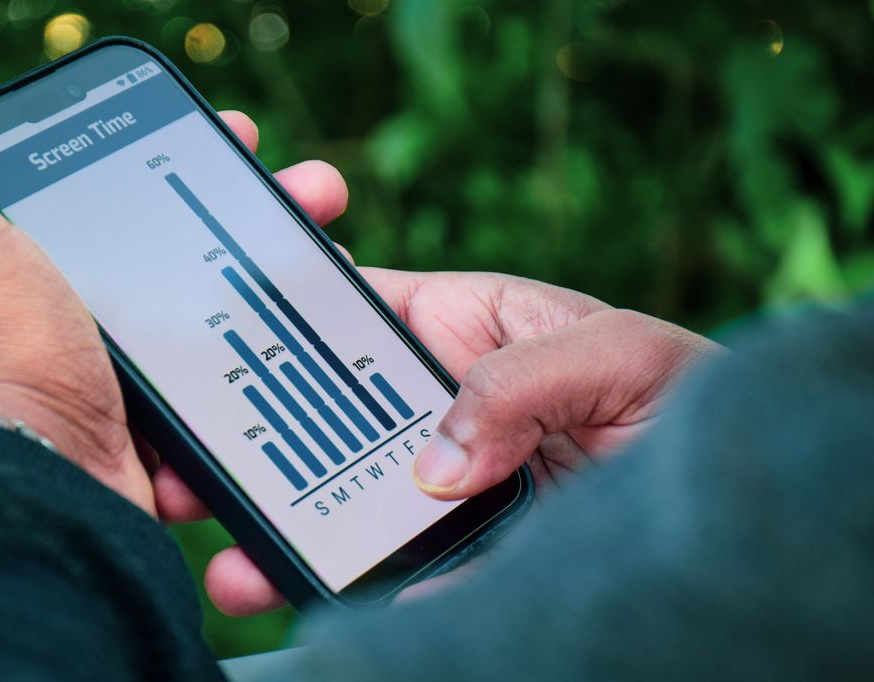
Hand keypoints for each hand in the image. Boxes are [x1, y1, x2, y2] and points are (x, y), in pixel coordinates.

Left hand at [0, 43, 346, 517]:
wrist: (48, 472)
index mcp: (59, 263)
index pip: (142, 191)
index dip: (194, 155)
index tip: (241, 134)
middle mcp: (105, 312)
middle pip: (207, 245)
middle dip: (269, 210)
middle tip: (317, 190)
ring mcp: (150, 369)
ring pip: (241, 309)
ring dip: (292, 279)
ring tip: (336, 254)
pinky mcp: (186, 419)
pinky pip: (250, 372)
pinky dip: (286, 348)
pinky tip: (323, 325)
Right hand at [159, 275, 718, 614]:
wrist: (741, 518)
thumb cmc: (688, 400)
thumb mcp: (618, 353)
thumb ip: (521, 379)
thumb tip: (431, 458)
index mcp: (460, 329)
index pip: (348, 312)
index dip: (279, 319)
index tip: (213, 342)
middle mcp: (438, 408)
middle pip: (321, 416)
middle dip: (250, 438)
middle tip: (189, 464)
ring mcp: (443, 487)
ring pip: (341, 498)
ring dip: (280, 522)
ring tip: (232, 555)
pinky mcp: (460, 558)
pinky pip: (392, 572)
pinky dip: (346, 588)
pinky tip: (298, 595)